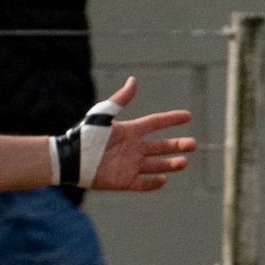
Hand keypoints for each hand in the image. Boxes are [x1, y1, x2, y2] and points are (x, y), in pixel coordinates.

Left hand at [89, 77, 196, 192]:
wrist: (71, 158)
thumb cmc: (85, 135)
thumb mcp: (102, 115)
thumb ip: (120, 100)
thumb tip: (133, 81)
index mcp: (130, 131)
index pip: (155, 124)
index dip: (171, 119)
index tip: (188, 116)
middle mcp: (133, 148)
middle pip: (162, 146)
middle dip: (178, 145)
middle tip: (193, 144)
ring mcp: (130, 165)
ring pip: (157, 165)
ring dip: (171, 164)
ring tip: (184, 162)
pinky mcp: (125, 181)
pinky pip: (143, 184)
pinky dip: (154, 183)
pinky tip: (164, 179)